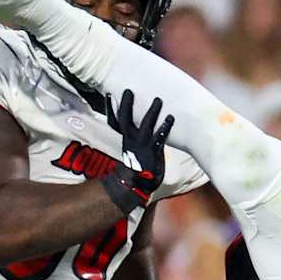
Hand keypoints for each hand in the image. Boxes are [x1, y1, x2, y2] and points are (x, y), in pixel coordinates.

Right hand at [101, 89, 173, 211]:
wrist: (136, 188)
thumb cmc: (134, 170)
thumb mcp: (128, 154)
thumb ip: (129, 141)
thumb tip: (128, 130)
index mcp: (121, 140)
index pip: (113, 122)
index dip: (111, 108)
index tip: (109, 94)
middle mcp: (129, 141)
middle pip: (125, 120)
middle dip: (126, 105)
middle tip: (129, 91)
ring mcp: (141, 146)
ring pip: (145, 125)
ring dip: (152, 112)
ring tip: (158, 100)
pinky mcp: (153, 152)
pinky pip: (159, 137)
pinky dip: (165, 127)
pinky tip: (171, 117)